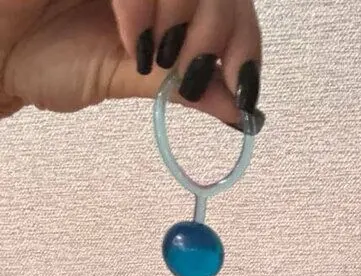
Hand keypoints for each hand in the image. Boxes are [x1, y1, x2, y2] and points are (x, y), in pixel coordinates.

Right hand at [0, 0, 262, 128]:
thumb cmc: (48, 59)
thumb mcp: (128, 79)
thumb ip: (183, 86)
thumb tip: (243, 112)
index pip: (230, 3)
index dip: (244, 41)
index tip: (243, 89)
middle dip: (219, 34)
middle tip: (195, 75)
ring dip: (185, 19)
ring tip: (155, 60)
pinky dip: (143, 7)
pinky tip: (133, 41)